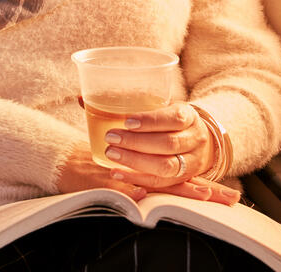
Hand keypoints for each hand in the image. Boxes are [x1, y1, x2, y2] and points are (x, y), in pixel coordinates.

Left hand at [77, 102, 239, 205]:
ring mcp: (192, 162)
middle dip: (137, 143)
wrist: (198, 141)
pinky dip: (138, 179)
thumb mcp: (156, 107)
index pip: (173, 118)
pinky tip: (117, 173)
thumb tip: (81, 98)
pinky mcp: (183, 179)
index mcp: (187, 116)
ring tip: (111, 155)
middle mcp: (194, 139)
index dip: (150, 121)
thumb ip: (123, 104)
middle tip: (111, 138)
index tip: (126, 122)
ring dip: (136, 162)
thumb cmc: (167, 120)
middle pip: (169, 144)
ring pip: (167, 166)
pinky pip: (161, 183)